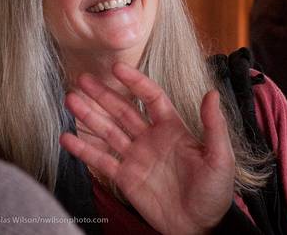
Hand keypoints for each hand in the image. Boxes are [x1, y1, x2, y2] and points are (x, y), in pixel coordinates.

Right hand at [60, 63, 234, 234]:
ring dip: (89, 116)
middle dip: (103, 94)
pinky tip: (67, 138)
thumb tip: (212, 94)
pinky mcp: (126, 178)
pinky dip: (83, 150)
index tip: (117, 68)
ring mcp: (136, 157)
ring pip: (108, 131)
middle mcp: (151, 137)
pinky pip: (102, 161)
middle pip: (122, 110)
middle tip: (83, 79)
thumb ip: (214, 126)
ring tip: (70, 100)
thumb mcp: (220, 156)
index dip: (135, 82)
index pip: (150, 97)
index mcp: (173, 127)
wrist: (201, 227)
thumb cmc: (215, 190)